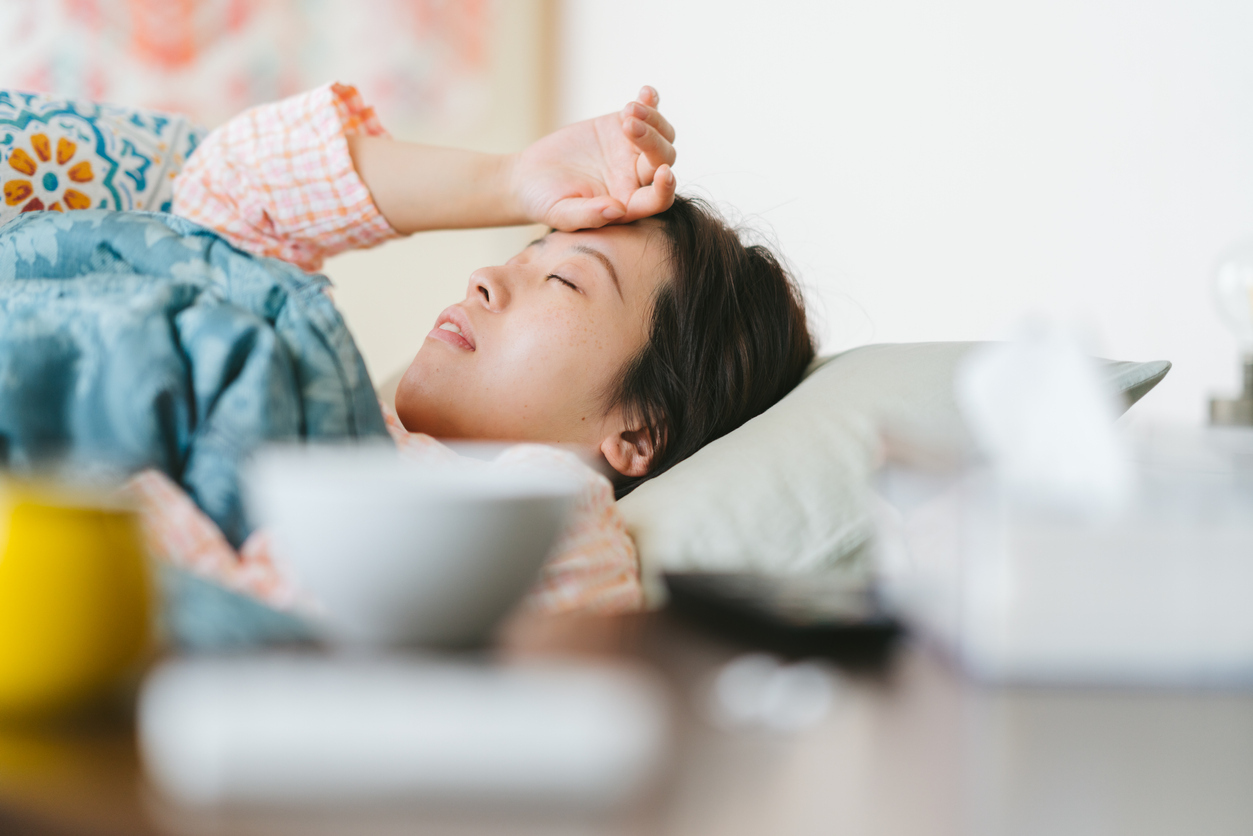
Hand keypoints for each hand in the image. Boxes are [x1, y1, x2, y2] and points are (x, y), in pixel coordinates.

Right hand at [509, 86, 676, 230]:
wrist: (529, 176)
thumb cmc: (544, 202)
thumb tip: (618, 210)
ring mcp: (631, 151)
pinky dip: (650, 102)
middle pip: (663, 159)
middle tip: (628, 126)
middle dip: (652, 142)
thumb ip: (589, 216)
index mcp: (628, 204)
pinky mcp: (620, 127)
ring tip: (628, 110)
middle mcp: (636, 178)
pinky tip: (645, 91)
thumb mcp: (561, 214)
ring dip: (652, 120)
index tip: (664, 173)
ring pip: (661, 135)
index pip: (657, 199)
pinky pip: (646, 112)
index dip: (665, 188)